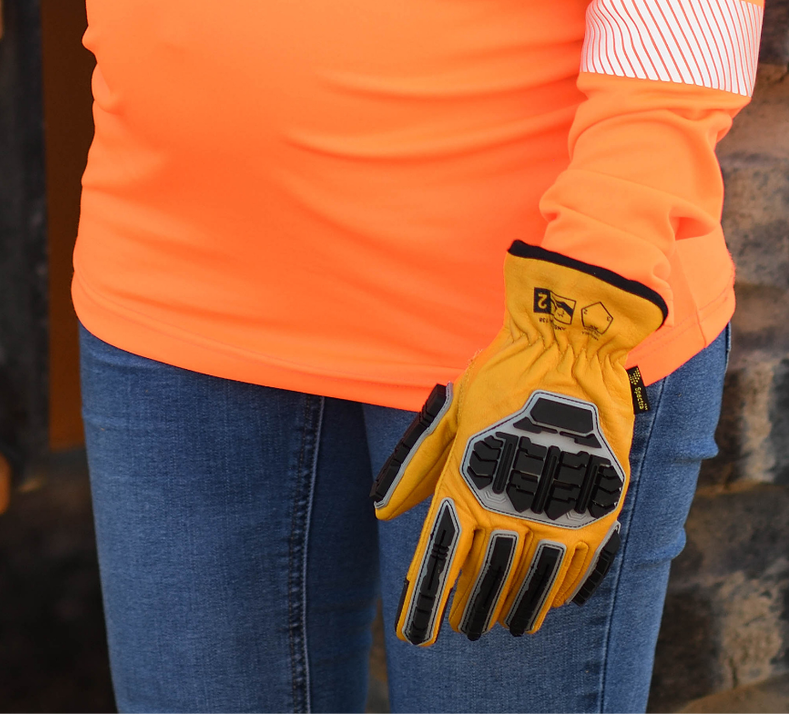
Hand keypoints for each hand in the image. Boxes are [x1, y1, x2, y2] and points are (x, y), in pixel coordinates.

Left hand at [372, 241, 664, 643]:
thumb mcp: (451, 415)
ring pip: (533, 581)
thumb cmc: (501, 376)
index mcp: (468, 484)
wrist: (568, 345)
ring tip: (507, 626)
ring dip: (517, 608)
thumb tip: (382, 512)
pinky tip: (554, 602)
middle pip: (486, 578)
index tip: (415, 635)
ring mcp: (558, 511)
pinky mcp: (598, 508)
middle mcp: (510, 506)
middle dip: (471, 608)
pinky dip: (564, 589)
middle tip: (464, 629)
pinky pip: (580, 567)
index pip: (442, 559)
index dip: (427, 601)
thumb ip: (418, 465)